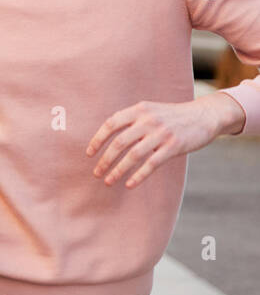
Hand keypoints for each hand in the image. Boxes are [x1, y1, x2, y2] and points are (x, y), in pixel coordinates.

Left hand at [86, 96, 239, 188]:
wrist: (204, 115)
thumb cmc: (172, 116)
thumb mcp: (150, 111)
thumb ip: (131, 120)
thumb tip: (108, 139)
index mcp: (139, 110)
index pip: (111, 124)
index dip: (98, 140)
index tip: (89, 154)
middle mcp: (148, 120)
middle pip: (119, 143)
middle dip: (105, 160)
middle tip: (96, 173)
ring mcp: (161, 134)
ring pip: (133, 155)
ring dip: (118, 170)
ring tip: (108, 181)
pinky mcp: (174, 147)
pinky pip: (151, 164)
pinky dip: (138, 176)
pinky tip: (128, 184)